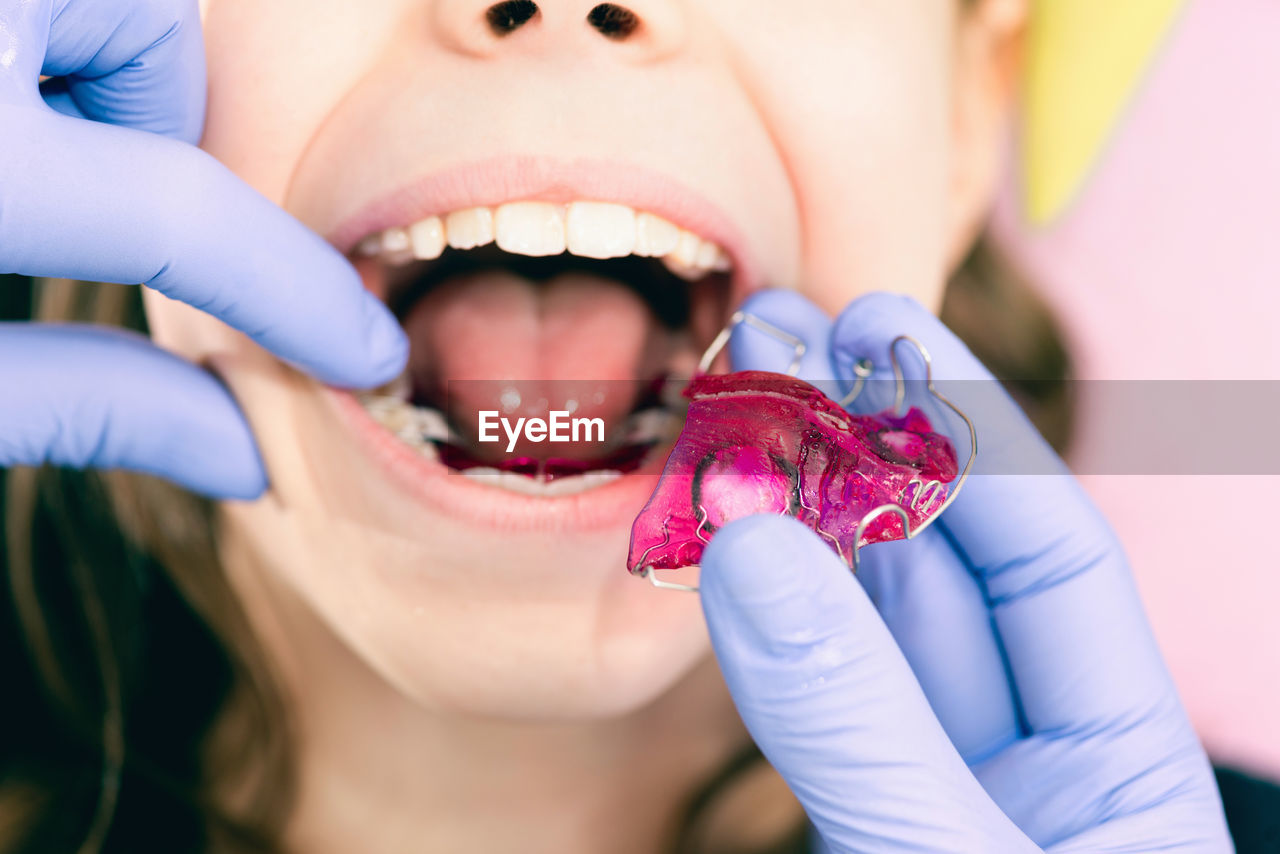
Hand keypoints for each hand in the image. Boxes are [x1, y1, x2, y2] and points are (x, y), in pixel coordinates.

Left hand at [0, 0, 405, 497]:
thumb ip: (82, 404)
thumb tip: (246, 454)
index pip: (177, 215)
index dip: (294, 293)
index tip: (364, 350)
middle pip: (158, 24)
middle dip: (154, 115)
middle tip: (81, 188)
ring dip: (90, 59)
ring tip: (12, 134)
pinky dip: (32, 26)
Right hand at [698, 290, 1230, 851]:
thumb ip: (857, 722)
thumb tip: (752, 548)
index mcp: (1121, 768)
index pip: (1052, 554)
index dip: (967, 432)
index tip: (882, 328)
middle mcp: (1028, 765)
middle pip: (944, 572)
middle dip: (859, 450)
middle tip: (777, 339)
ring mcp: (928, 792)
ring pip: (858, 630)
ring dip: (792, 520)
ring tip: (729, 410)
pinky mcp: (848, 826)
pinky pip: (804, 702)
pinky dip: (757, 626)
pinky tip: (720, 544)